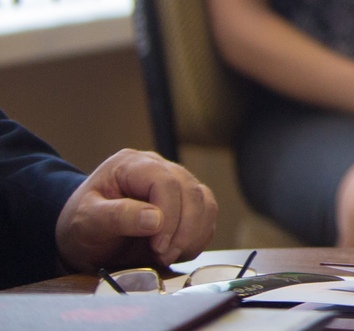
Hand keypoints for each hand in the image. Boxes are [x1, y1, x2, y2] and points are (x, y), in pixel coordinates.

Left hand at [53, 149, 217, 271]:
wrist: (83, 239)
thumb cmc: (80, 226)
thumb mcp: (86, 221)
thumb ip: (117, 216)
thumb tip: (155, 220)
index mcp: (132, 164)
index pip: (165, 181)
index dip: (169, 214)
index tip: (158, 246)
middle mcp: (158, 167)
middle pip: (190, 191)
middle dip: (182, 229)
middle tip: (164, 255)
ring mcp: (175, 183)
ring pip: (204, 201)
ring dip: (193, 233)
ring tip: (169, 255)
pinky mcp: (185, 203)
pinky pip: (207, 215)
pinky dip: (199, 236)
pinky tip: (178, 251)